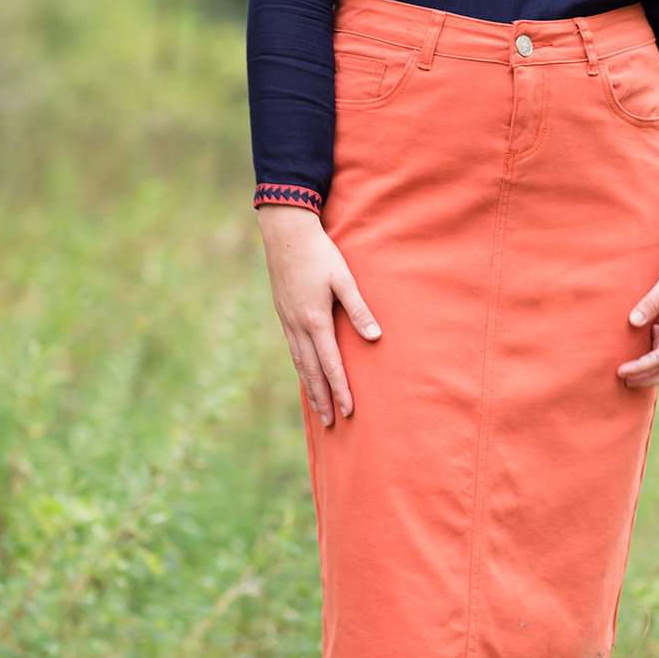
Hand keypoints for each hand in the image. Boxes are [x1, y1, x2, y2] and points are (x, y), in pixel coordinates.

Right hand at [256, 206, 382, 425]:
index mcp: (315, 320)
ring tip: (319, 409)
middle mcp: (298, 326)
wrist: (285, 233)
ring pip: (300, 363)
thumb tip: (375, 338)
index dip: (340, 389)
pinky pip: (293, 349)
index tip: (348, 411)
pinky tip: (306, 374)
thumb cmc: (320, 254)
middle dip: (323, 399)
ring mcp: (287, 321)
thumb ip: (359, 309)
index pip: (331, 364)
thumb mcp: (344, 279)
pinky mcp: (283, 314)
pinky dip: (301, 368)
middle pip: (312, 372)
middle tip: (332, 424)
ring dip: (311, 388)